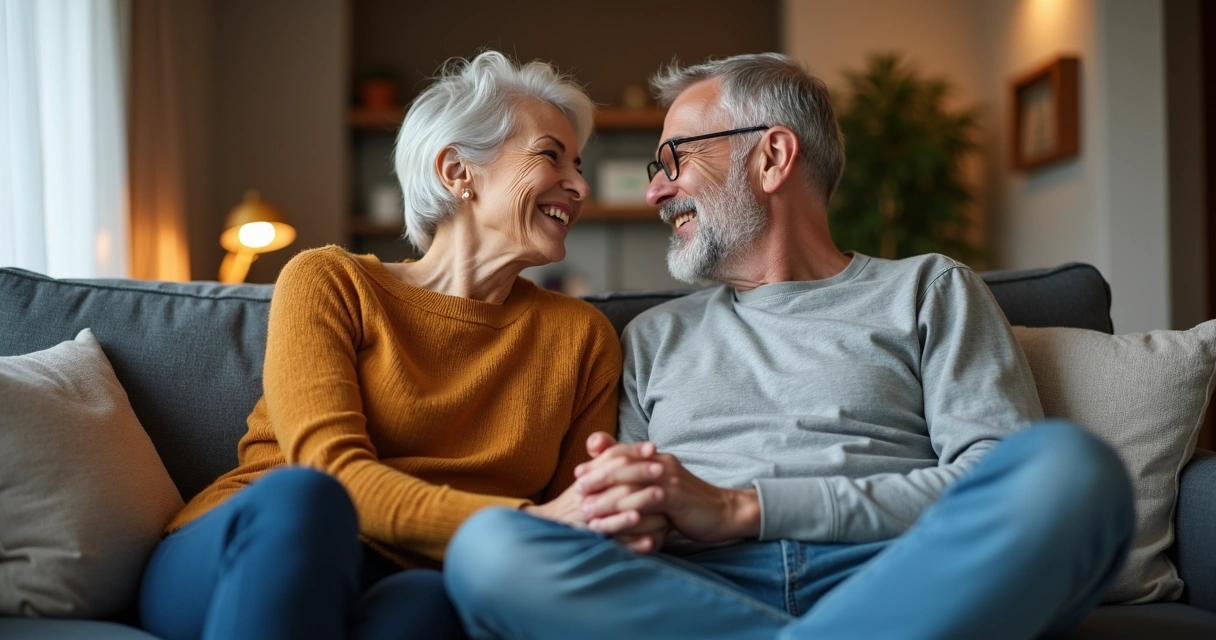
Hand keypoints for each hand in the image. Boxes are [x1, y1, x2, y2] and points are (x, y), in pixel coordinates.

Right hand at [522, 432, 669, 551]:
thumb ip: (615, 457)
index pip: (610, 459)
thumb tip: (649, 447)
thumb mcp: (594, 472)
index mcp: (589, 477)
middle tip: (662, 470)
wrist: (554, 526)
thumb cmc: (583, 497)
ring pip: (616, 510)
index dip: (631, 452)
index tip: (652, 448)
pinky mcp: (596, 541)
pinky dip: (634, 543)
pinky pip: (616, 543)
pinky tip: (651, 541)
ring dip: (638, 503)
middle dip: (640, 474)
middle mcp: (588, 496)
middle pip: (616, 482)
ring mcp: (591, 520)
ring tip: (661, 498)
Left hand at [577, 445, 761, 543]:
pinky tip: (607, 525)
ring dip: (604, 497)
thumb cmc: (689, 504)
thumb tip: (616, 486)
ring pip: (629, 483)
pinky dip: (622, 513)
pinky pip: (643, 502)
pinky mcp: (675, 497)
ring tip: (585, 511)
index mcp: (656, 458)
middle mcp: (660, 463)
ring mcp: (668, 479)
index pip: (622, 451)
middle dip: (596, 476)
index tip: (578, 471)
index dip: (599, 459)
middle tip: (576, 489)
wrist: (724, 513)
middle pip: (621, 463)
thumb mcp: (663, 489)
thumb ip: (642, 483)